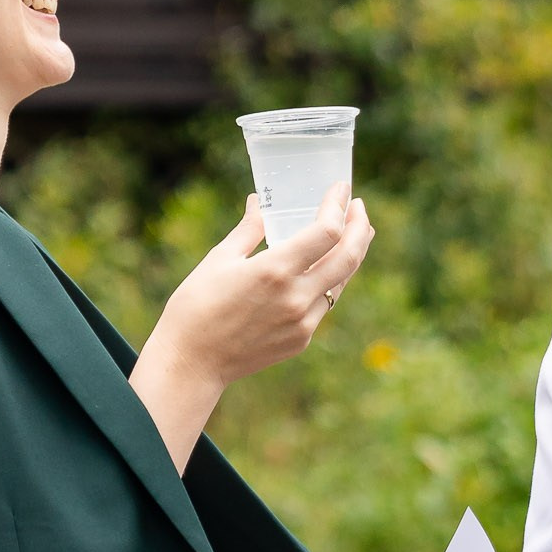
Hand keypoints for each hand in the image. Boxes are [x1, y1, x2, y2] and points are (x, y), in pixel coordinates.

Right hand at [129, 185, 372, 469]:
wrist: (192, 362)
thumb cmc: (196, 306)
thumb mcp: (220, 259)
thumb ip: (250, 229)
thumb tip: (260, 202)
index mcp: (275, 271)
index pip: (327, 232)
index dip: (339, 206)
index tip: (340, 189)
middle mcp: (296, 298)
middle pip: (349, 256)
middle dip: (360, 227)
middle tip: (359, 208)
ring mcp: (302, 322)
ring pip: (341, 282)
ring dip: (350, 254)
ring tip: (352, 233)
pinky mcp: (301, 340)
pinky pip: (324, 304)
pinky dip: (330, 281)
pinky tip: (325, 268)